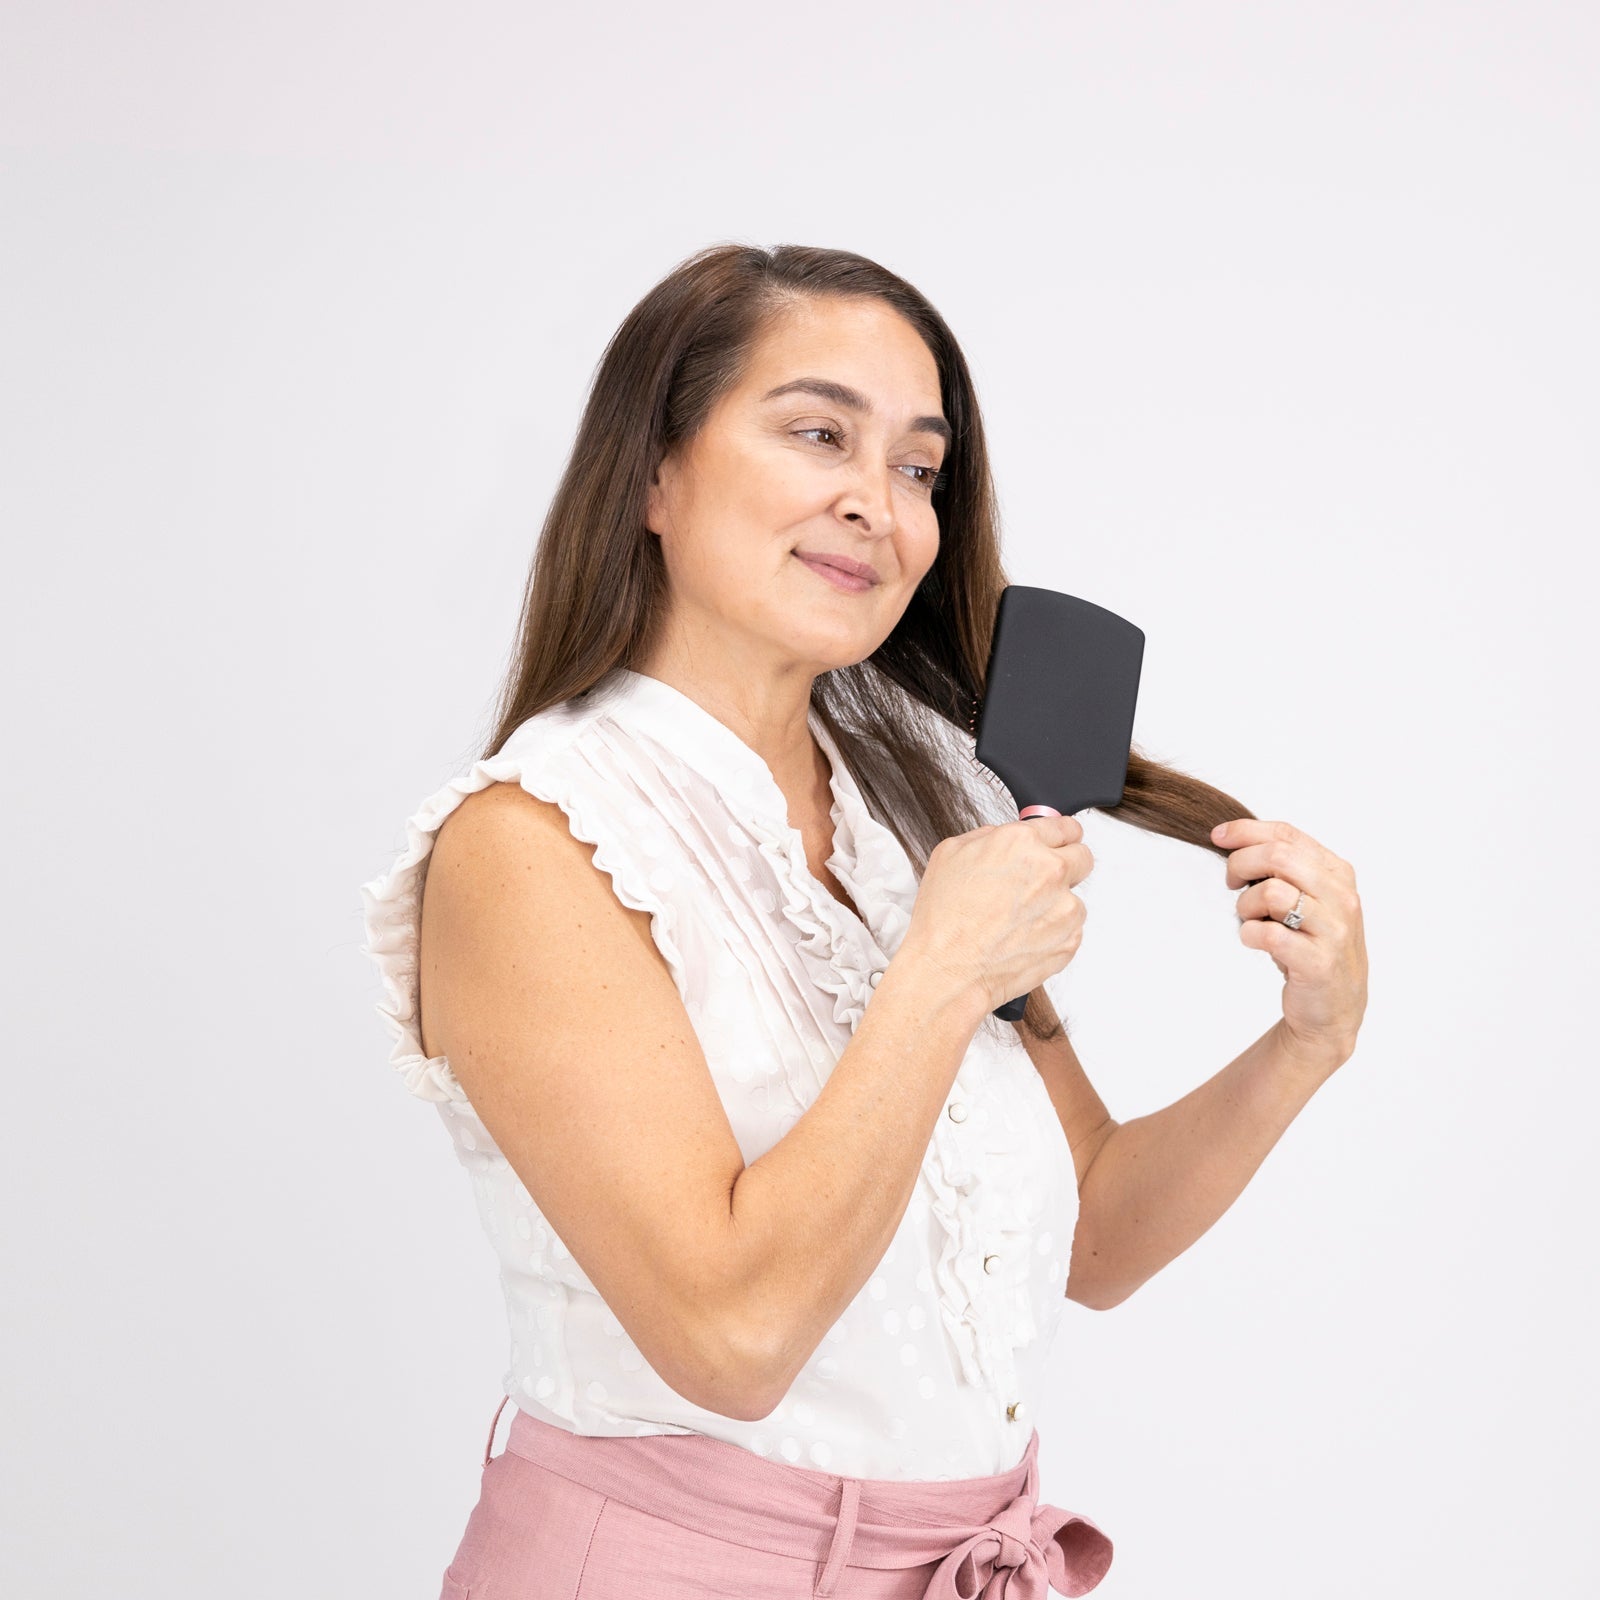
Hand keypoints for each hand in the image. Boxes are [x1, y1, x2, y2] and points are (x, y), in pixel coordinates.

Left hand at [1212, 817, 1366, 1069]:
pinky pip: (1268, 934)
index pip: (1287, 834)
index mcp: (1338, 873)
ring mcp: (1334, 930)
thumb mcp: (1305, 899)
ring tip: (1250, 920)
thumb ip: (1281, 869)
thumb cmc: (1311, 947)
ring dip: (1246, 905)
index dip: (1246, 830)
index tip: (1217, 836)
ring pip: (1272, 892)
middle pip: (1277, 856)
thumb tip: (1231, 837)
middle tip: (1231, 884)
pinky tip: (1254, 940)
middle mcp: (1342, 897)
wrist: (1334, 1008)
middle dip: (1240, 864)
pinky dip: (1250, 934)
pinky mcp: (1319, 962)